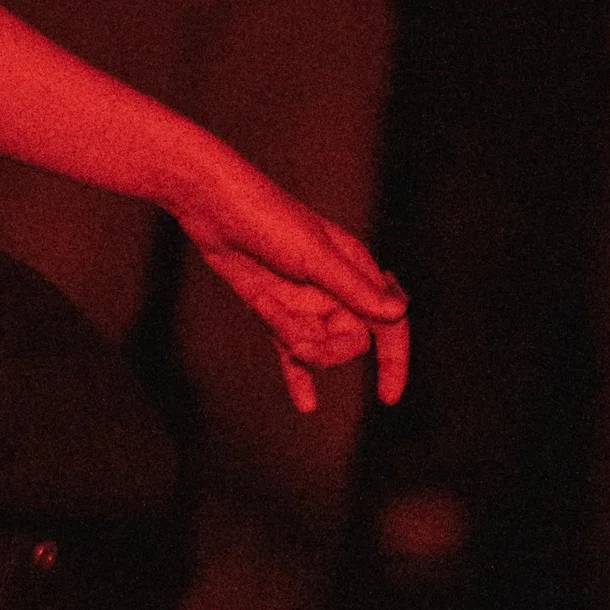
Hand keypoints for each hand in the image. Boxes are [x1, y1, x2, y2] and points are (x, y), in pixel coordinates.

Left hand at [174, 153, 408, 415]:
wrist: (213, 204)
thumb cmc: (267, 217)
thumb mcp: (313, 255)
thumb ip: (353, 288)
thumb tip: (396, 313)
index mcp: (356, 268)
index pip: (389, 322)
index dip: (394, 359)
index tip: (387, 397)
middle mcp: (334, 287)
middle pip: (350, 342)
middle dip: (326, 350)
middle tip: (298, 344)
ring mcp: (303, 299)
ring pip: (316, 345)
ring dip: (295, 343)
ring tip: (269, 312)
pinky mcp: (274, 308)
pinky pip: (291, 349)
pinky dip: (297, 375)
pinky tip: (306, 404)